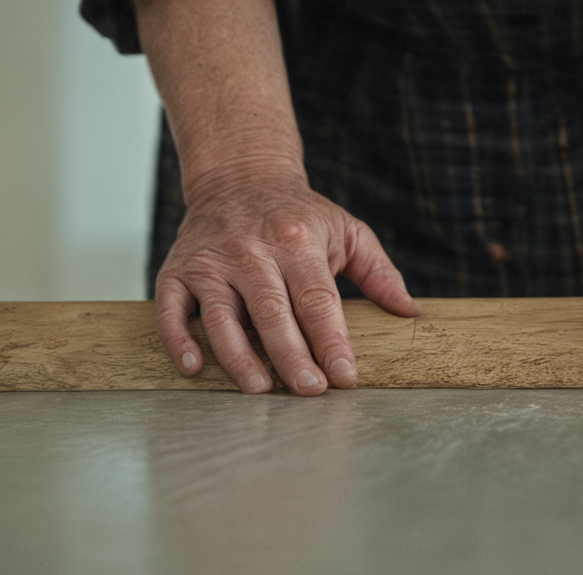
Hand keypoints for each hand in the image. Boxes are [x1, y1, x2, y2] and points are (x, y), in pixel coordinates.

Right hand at [155, 167, 420, 395]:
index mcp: (297, 243)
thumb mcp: (347, 231)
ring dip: (239, 357)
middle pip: (272, 312)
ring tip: (260, 389)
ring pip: (222, 316)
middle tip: (309, 391)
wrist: (238, 175)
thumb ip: (380, 272)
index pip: (318, 301)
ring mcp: (211, 262)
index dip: (332, 341)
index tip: (345, 376)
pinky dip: (179, 339)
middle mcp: (251, 252)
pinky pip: (171, 309)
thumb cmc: (298, 214)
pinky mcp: (177, 270)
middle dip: (291, 356)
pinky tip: (194, 367)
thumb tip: (410, 312)